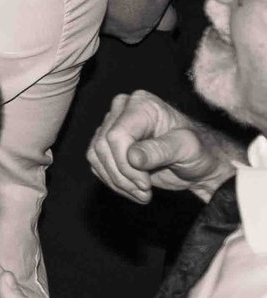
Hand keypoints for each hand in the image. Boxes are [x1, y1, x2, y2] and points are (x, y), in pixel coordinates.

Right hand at [90, 91, 239, 204]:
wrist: (200, 165)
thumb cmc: (199, 152)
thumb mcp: (187, 149)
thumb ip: (161, 150)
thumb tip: (132, 157)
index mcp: (142, 104)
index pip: (117, 134)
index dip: (125, 162)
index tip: (145, 183)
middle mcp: (122, 111)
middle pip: (103, 146)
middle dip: (122, 175)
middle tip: (145, 191)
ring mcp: (113, 127)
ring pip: (96, 156)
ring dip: (117, 181)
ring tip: (142, 193)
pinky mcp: (109, 145)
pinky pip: (97, 164)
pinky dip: (113, 181)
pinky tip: (134, 189)